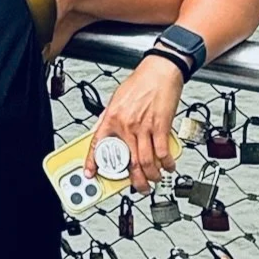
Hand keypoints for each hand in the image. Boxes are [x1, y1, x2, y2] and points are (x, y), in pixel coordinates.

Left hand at [84, 55, 184, 191]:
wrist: (159, 71)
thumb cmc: (140, 83)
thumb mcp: (116, 99)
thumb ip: (110, 118)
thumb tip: (104, 132)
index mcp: (112, 118)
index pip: (98, 144)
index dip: (92, 162)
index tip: (90, 174)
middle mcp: (126, 125)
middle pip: (129, 162)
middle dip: (135, 180)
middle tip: (139, 187)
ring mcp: (144, 127)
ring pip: (146, 162)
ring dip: (152, 176)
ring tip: (154, 179)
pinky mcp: (161, 126)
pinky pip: (163, 152)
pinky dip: (167, 164)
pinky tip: (168, 166)